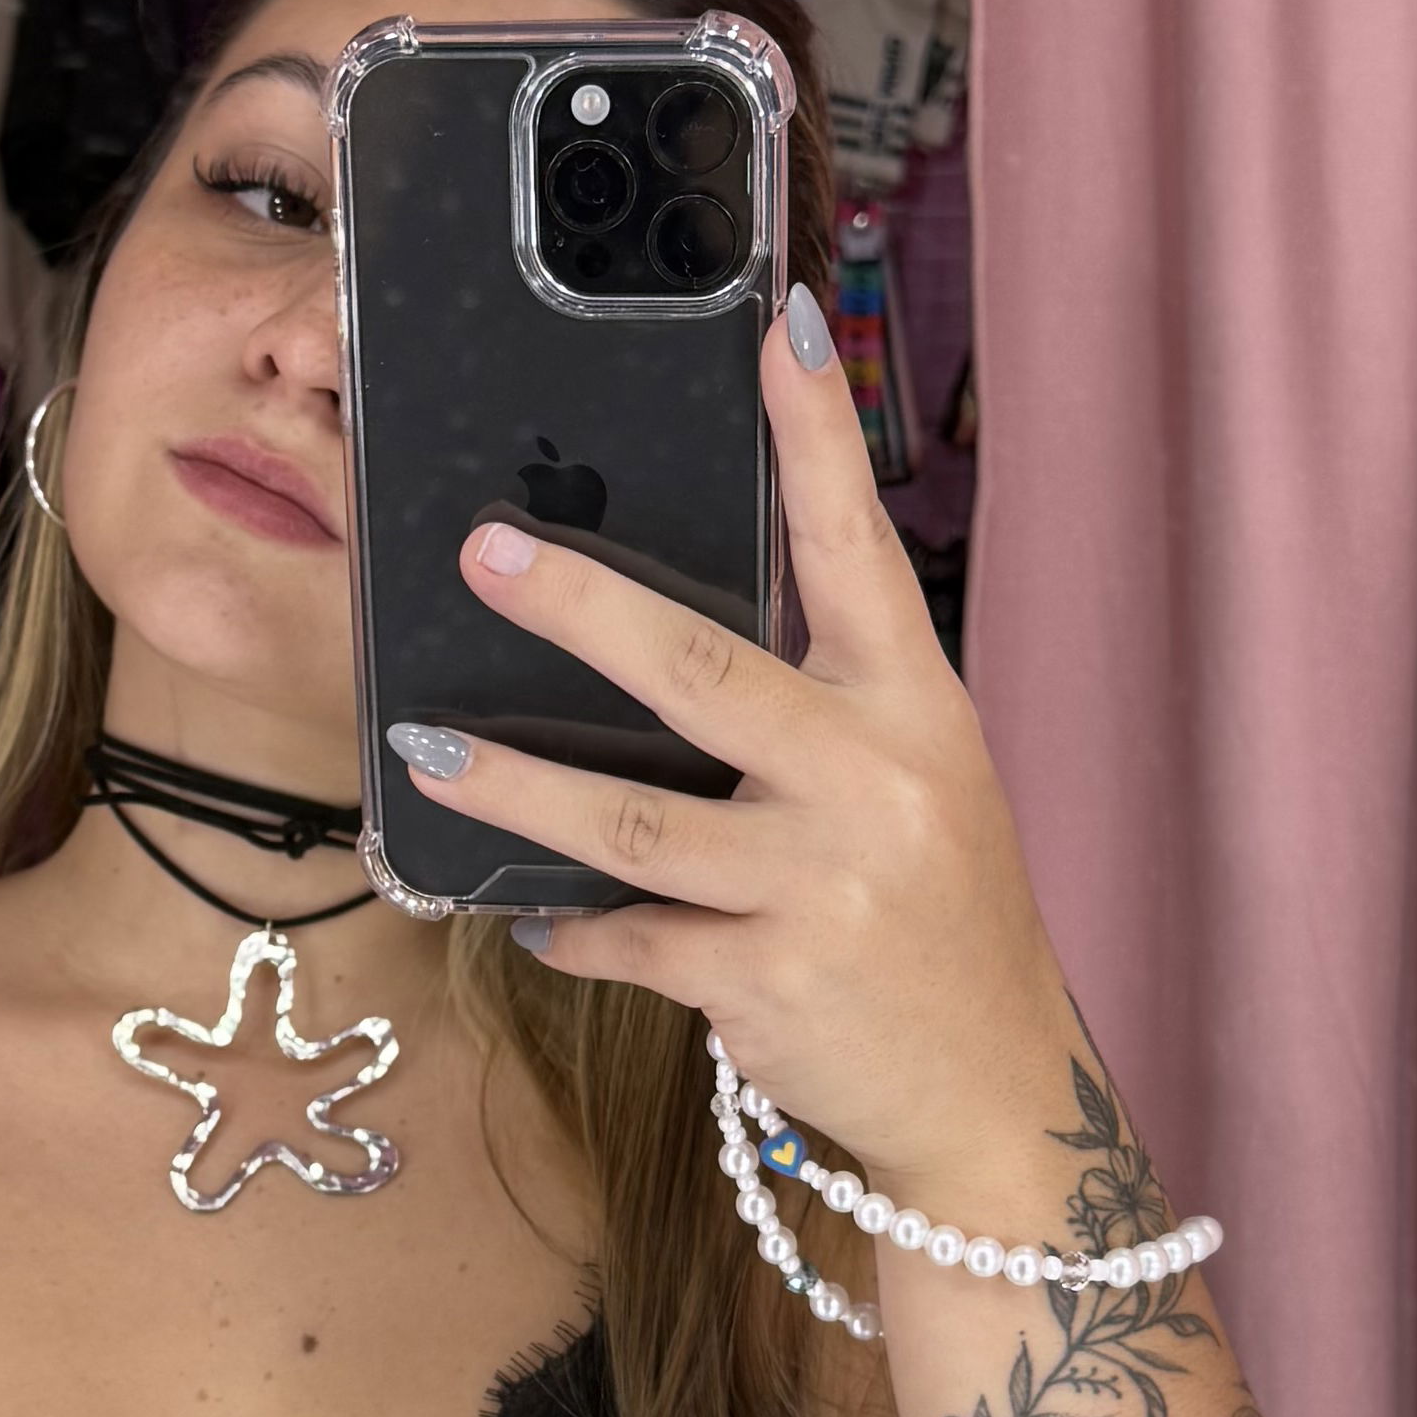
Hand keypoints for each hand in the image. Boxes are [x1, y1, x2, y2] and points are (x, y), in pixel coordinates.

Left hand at [394, 284, 1077, 1199]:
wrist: (991, 1090)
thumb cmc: (934, 916)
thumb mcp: (912, 783)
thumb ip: (817, 709)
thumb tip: (655, 636)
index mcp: (913, 706)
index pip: (856, 546)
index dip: (816, 435)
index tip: (780, 326)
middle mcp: (874, 780)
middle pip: (702, 672)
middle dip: (581, 608)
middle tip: (485, 555)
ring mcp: (821, 885)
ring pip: (629, 821)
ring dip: (512, 788)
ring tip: (424, 746)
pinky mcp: (769, 981)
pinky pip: (630, 937)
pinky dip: (572, 930)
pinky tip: (536, 920)